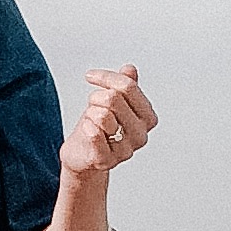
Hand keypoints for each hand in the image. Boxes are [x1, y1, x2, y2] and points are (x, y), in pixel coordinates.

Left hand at [51, 61, 156, 230]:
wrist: (82, 154)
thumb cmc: (98, 126)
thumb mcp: (112, 100)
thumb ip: (124, 85)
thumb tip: (130, 69)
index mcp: (148, 118)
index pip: (128, 86)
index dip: (106, 77)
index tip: (91, 76)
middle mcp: (141, 136)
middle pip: (114, 99)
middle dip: (95, 96)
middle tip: (91, 105)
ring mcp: (125, 151)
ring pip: (103, 115)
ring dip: (89, 113)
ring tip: (91, 121)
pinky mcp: (106, 161)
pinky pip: (93, 133)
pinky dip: (85, 127)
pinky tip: (86, 131)